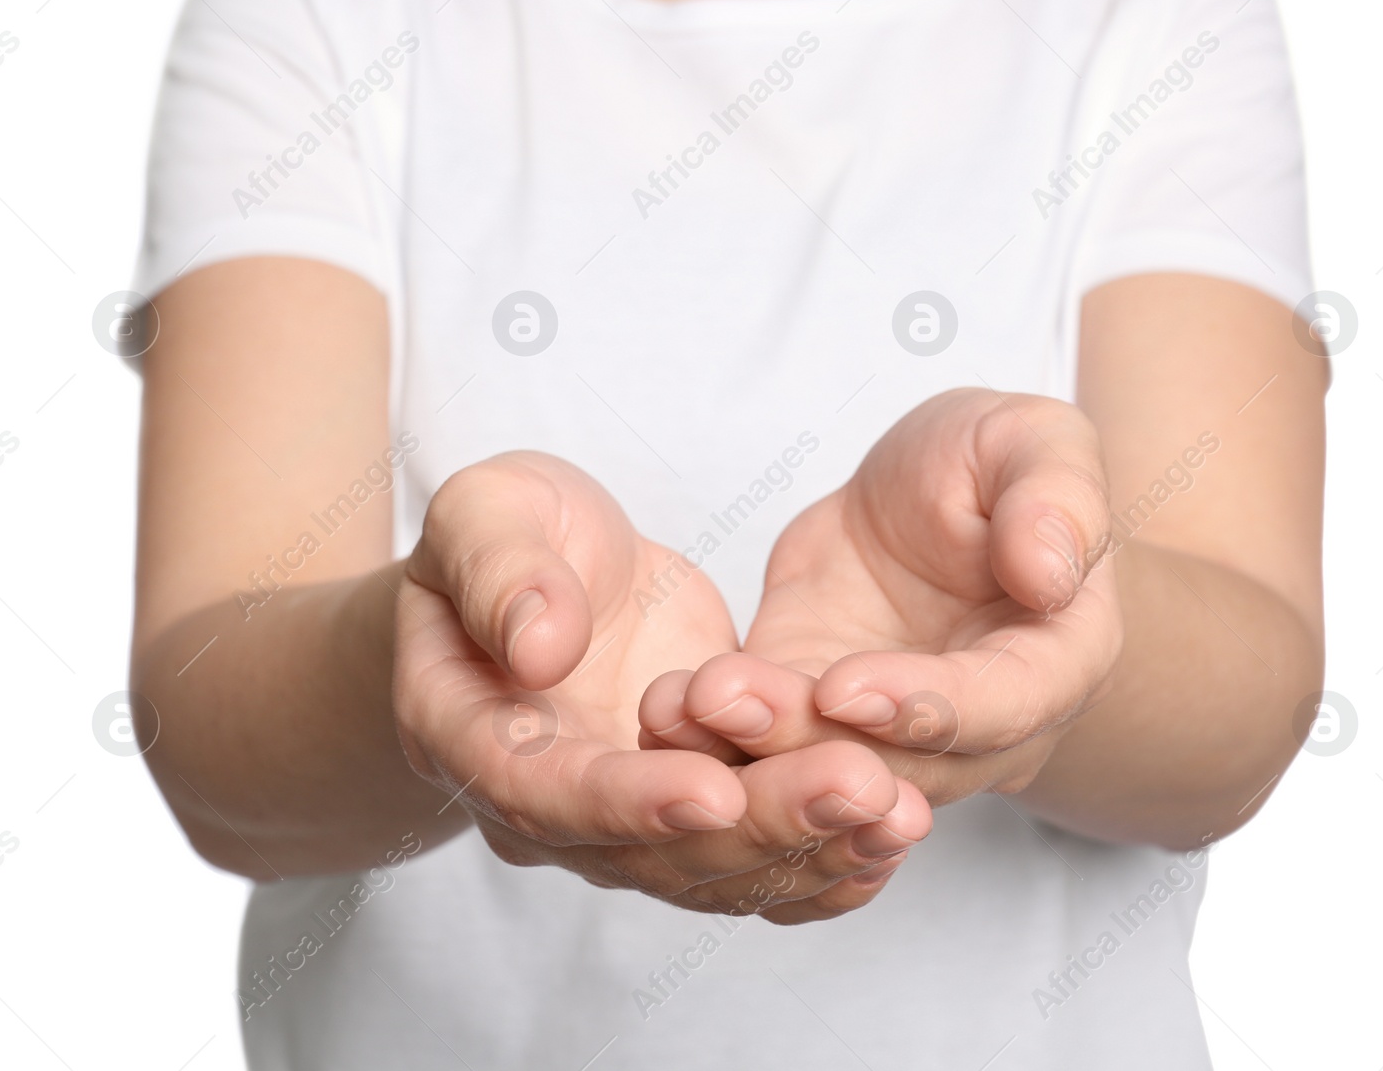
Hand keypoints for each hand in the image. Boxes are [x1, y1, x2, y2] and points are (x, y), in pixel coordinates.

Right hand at [393, 452, 930, 922]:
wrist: (544, 575)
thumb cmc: (503, 537)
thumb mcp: (484, 514)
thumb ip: (500, 574)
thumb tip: (537, 646)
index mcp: (479, 739)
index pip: (551, 793)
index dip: (632, 801)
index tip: (713, 787)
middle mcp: (554, 807)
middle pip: (657, 851)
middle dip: (764, 825)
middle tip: (860, 788)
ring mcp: (628, 820)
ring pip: (720, 867)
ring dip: (814, 851)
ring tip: (902, 815)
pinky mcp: (694, 805)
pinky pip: (756, 857)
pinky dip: (825, 861)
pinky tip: (894, 837)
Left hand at [638, 389, 1122, 806]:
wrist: (924, 502)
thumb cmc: (993, 471)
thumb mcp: (1034, 446)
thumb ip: (1056, 500)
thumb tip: (1053, 574)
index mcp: (1053, 665)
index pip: (999, 707)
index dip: (925, 707)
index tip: (847, 688)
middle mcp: (979, 732)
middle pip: (900, 764)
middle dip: (810, 742)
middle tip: (730, 703)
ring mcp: (889, 739)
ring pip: (824, 770)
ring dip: (750, 748)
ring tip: (682, 704)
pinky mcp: (810, 722)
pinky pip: (767, 745)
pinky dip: (714, 738)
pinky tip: (661, 711)